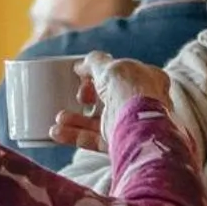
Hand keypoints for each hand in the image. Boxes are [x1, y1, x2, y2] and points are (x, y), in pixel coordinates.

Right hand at [48, 52, 171, 152]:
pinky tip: (57, 132)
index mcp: (150, 80)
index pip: (124, 74)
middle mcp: (143, 103)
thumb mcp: (110, 68)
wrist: (140, 127)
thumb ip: (95, 63)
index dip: (102, 73)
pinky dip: (75, 135)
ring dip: (77, 119)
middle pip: (110, 98)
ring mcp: (132, 124)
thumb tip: (81, 65)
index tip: (83, 76)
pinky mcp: (120, 142)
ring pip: (100, 121)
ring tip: (59, 117)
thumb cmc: (131, 91)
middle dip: (88, 98)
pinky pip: (95, 139)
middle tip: (81, 97)